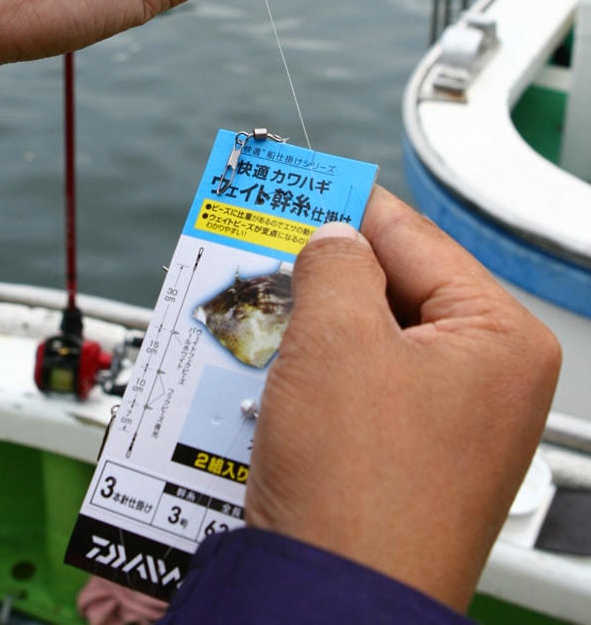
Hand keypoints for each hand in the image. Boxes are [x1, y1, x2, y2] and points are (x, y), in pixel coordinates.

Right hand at [245, 185, 560, 611]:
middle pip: (394, 288)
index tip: (303, 181)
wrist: (331, 606)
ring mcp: (450, 424)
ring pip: (370, 339)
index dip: (347, 205)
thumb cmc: (360, 491)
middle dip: (324, 271)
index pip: (415, 236)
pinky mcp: (407, 458)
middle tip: (269, 245)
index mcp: (500, 339)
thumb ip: (333, 261)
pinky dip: (314, 371)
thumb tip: (331, 234)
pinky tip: (271, 366)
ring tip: (263, 307)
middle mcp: (488, 381)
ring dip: (312, 324)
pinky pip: (358, 387)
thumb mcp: (336, 339)